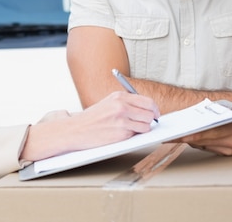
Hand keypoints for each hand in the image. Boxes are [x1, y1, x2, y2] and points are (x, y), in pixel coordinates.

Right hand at [22, 91, 159, 161]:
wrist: (76, 130)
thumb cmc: (92, 119)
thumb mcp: (108, 103)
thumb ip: (126, 103)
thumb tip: (147, 109)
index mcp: (119, 96)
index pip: (147, 101)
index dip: (154, 109)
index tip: (155, 114)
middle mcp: (122, 106)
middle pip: (150, 113)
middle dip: (150, 119)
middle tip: (146, 123)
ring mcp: (122, 120)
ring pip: (147, 125)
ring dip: (143, 129)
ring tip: (131, 129)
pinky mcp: (121, 133)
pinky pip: (138, 134)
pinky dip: (134, 135)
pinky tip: (123, 134)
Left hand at [177, 91, 231, 155]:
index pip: (210, 133)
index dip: (192, 134)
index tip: (178, 134)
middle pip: (202, 141)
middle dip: (184, 138)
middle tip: (166, 135)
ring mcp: (230, 149)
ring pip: (203, 145)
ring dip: (188, 140)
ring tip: (171, 134)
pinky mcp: (228, 151)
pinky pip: (207, 147)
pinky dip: (196, 141)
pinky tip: (185, 134)